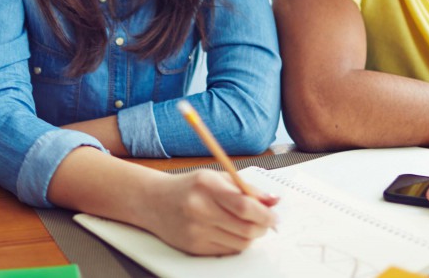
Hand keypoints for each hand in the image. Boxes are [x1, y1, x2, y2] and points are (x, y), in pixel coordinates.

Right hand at [140, 169, 279, 254]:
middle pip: (246, 228)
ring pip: (240, 243)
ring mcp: (196, 231)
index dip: (266, 214)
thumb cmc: (190, 187)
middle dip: (263, 226)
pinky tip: (229, 231)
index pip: (246, 206)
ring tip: (246, 224)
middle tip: (266, 221)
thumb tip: (274, 200)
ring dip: (250, 235)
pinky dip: (235, 243)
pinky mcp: (194, 247)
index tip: (274, 215)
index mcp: (207, 186)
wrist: (154, 202)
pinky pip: (227, 251)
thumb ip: (246, 188)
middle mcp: (200, 209)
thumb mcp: (216, 178)